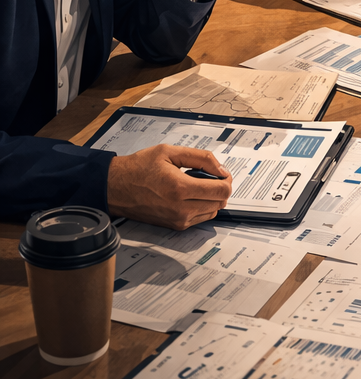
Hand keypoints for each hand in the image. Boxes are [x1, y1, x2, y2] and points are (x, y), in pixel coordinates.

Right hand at [107, 144, 232, 230]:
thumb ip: (201, 158)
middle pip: (220, 202)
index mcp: (180, 188)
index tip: (220, 172)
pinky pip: (200, 218)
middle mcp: (180, 208)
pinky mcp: (174, 226)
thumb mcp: (170, 152)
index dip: (226, 179)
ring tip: (197, 185)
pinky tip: (190, 195)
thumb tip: (221, 169)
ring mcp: (178, 220)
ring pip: (213, 212)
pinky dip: (202, 207)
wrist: (115, 187)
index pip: (221, 190)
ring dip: (212, 198)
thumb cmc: (139, 168)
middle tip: (209, 176)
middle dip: (220, 187)